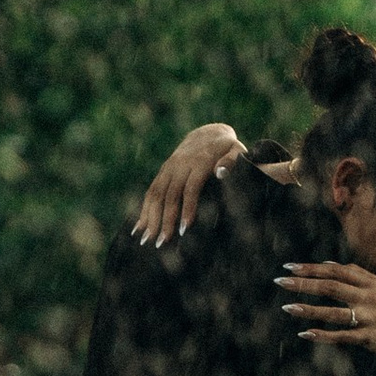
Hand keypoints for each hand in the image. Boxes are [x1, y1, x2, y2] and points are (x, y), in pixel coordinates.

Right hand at [132, 122, 243, 247]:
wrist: (208, 133)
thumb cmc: (227, 148)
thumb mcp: (236, 150)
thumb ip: (232, 160)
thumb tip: (221, 172)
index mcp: (200, 162)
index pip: (191, 188)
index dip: (187, 208)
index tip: (184, 229)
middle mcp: (180, 165)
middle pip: (170, 194)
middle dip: (165, 219)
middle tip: (162, 242)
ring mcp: (169, 168)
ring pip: (156, 194)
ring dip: (150, 217)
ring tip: (147, 240)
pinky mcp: (163, 171)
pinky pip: (151, 191)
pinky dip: (144, 210)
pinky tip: (139, 228)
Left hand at [278, 261, 375, 370]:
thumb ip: (356, 274)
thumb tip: (327, 263)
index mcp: (370, 282)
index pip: (336, 271)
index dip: (312, 268)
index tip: (290, 267)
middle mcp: (369, 297)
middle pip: (331, 287)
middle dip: (304, 284)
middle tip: (280, 282)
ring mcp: (368, 317)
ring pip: (334, 312)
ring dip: (309, 310)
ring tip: (287, 307)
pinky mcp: (367, 336)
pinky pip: (341, 335)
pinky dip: (323, 335)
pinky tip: (305, 333)